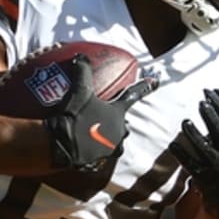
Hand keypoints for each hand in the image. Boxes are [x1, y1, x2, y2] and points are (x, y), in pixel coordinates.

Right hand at [45, 56, 156, 171]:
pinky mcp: (99, 161)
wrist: (61, 146)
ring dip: (107, 135)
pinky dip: (95, 148)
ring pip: (114, 140)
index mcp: (117, 114)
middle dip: (116, 119)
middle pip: (122, 123)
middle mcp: (119, 132)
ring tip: (95, 131)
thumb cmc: (74, 117)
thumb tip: (82, 57)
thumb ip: (82, 72)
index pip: (132, 95)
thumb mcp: (78, 92)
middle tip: (103, 115)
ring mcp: (110, 149)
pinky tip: (85, 145)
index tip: (157, 81)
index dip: (144, 86)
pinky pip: (100, 152)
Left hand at [170, 88, 218, 218]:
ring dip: (195, 135)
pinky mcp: (203, 178)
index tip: (208, 92)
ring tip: (185, 122)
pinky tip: (172, 145)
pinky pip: (191, 165)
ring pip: (205, 149)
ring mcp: (215, 167)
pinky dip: (181, 155)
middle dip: (211, 117)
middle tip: (201, 103)